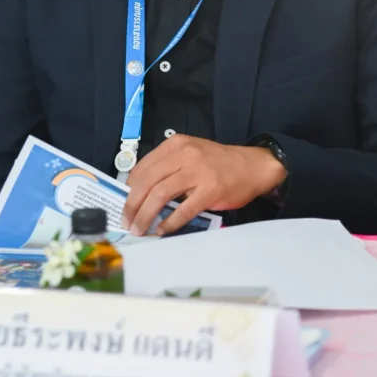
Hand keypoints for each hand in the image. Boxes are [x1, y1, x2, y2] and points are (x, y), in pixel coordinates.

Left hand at [121, 135, 286, 236]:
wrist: (253, 165)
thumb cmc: (218, 162)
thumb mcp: (190, 152)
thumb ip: (168, 165)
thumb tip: (141, 191)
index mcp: (176, 145)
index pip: (143, 167)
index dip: (129, 189)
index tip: (124, 204)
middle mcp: (184, 155)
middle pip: (147, 182)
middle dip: (132, 205)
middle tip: (126, 222)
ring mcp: (197, 173)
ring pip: (159, 195)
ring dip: (145, 216)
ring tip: (139, 229)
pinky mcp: (209, 191)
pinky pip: (182, 210)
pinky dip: (168, 223)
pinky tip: (162, 231)